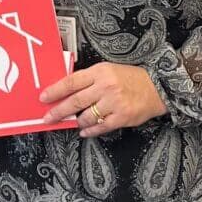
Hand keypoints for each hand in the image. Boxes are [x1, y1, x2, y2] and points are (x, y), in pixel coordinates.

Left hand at [40, 63, 167, 136]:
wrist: (158, 87)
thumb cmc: (130, 78)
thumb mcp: (108, 70)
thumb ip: (89, 79)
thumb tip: (66, 91)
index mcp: (100, 72)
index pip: (71, 82)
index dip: (55, 91)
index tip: (43, 98)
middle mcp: (106, 87)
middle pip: (75, 101)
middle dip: (58, 111)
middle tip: (48, 118)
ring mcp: (114, 103)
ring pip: (86, 117)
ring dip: (77, 122)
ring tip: (74, 122)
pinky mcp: (122, 117)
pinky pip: (100, 127)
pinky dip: (90, 131)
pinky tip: (85, 131)